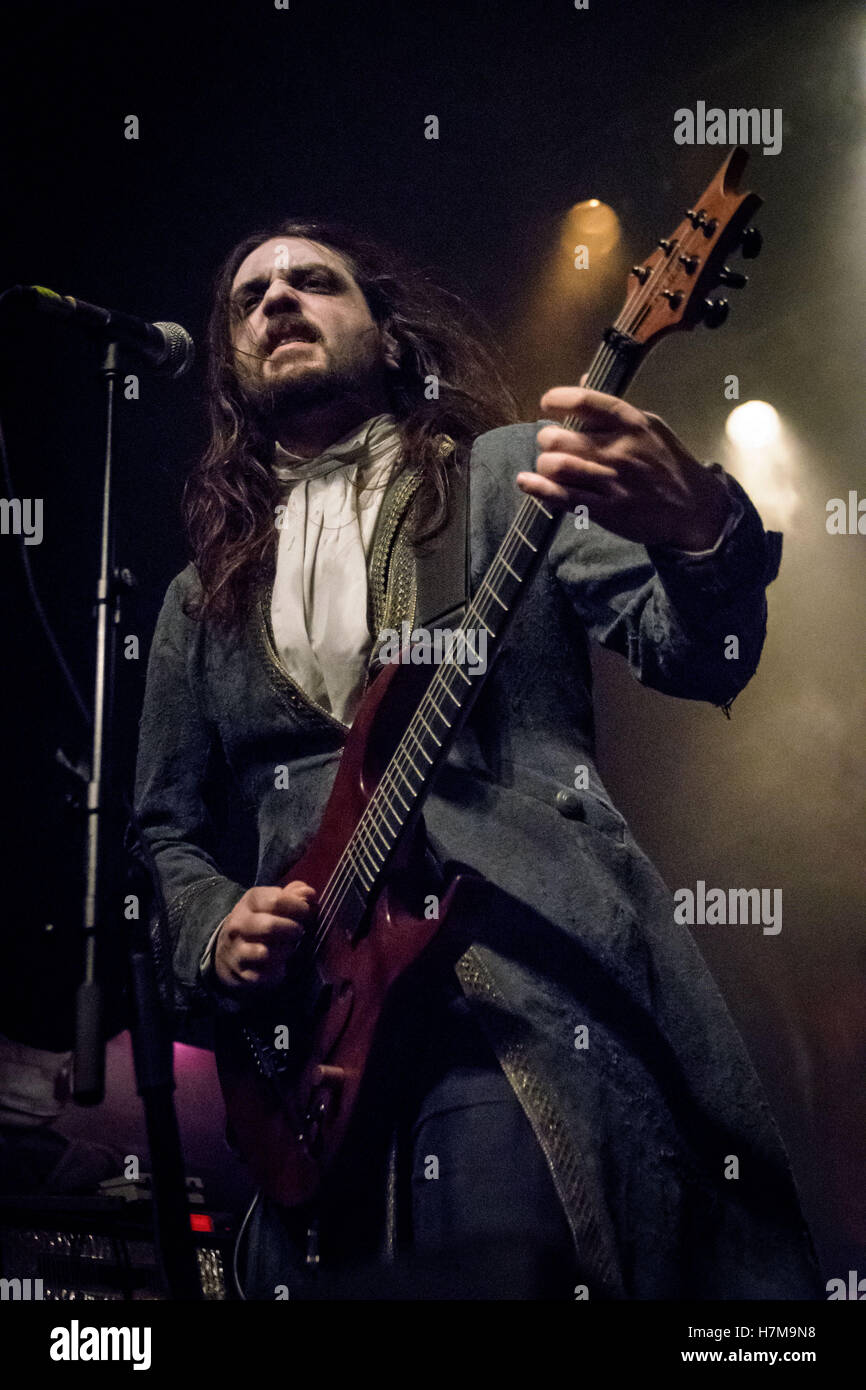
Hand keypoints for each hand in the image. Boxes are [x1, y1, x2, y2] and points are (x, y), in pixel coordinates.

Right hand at [214, 882, 315, 991]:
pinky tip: (280, 965)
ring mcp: (237, 949)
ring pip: (266, 953)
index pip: (276, 900)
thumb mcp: (273, 901)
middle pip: (270, 926)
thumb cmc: (261, 921)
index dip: (298, 907)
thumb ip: (294, 894)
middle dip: (293, 930)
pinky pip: (265, 975)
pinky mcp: (241, 972)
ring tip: (289, 947)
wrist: (228, 949)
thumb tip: (309, 893)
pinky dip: (278, 972)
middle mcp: (238, 924)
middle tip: (299, 931)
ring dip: (286, 951)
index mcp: (249, 902)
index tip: (306, 911)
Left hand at [516, 385, 731, 549]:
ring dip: (545, 464)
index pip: (584, 401)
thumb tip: (583, 378)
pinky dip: (538, 488)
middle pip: (559, 437)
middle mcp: (619, 449)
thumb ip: (614, 408)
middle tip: (550, 444)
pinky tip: (526, 481)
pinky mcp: (607, 509)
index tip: (547, 403)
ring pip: (556, 466)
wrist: (695, 508)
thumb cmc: (669, 464)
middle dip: (547, 439)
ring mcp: (612, 481)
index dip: (557, 398)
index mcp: (631, 423)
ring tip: (549, 465)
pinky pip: (562, 497)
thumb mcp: (650, 426)